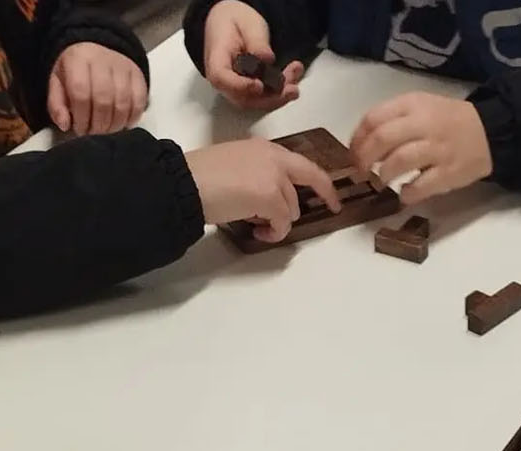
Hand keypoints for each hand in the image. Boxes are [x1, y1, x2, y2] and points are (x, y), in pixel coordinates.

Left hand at [48, 43, 147, 135]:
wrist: (97, 49)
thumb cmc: (76, 70)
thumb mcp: (58, 82)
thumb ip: (56, 104)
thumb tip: (64, 124)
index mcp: (79, 59)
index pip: (81, 93)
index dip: (81, 118)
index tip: (80, 129)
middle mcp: (102, 60)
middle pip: (104, 101)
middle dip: (98, 125)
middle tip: (94, 132)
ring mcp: (123, 67)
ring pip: (123, 105)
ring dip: (114, 125)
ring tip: (106, 129)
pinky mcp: (138, 75)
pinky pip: (139, 103)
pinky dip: (131, 119)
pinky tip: (122, 123)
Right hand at [184, 138, 337, 241]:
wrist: (186, 183)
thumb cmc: (202, 177)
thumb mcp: (237, 167)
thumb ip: (260, 176)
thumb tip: (269, 204)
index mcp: (266, 148)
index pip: (304, 165)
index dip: (323, 184)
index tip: (334, 200)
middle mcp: (275, 158)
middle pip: (305, 186)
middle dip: (294, 209)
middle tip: (285, 225)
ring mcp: (274, 176)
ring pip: (292, 209)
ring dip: (277, 222)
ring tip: (253, 224)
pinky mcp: (270, 197)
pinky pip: (283, 223)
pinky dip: (273, 233)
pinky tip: (257, 232)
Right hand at [201, 1, 303, 109]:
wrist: (230, 23)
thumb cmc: (234, 22)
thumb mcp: (247, 24)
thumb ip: (256, 41)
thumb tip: (266, 59)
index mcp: (216, 59)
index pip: (221, 78)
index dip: (240, 86)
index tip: (258, 86)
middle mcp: (224, 80)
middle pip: (244, 98)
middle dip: (271, 96)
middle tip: (291, 87)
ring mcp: (236, 89)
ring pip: (258, 101)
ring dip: (280, 93)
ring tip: (296, 72)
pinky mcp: (249, 91)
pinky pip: (265, 97)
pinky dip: (281, 89)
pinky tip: (294, 74)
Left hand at [350, 93, 492, 205]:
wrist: (488, 132)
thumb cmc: (446, 122)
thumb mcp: (419, 108)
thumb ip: (392, 120)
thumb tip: (361, 143)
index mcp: (412, 105)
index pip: (374, 118)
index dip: (357, 139)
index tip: (352, 154)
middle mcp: (424, 124)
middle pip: (382, 139)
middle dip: (364, 158)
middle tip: (361, 171)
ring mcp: (437, 149)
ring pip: (400, 160)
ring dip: (384, 174)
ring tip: (382, 181)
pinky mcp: (449, 172)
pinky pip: (422, 186)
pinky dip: (407, 193)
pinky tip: (404, 194)